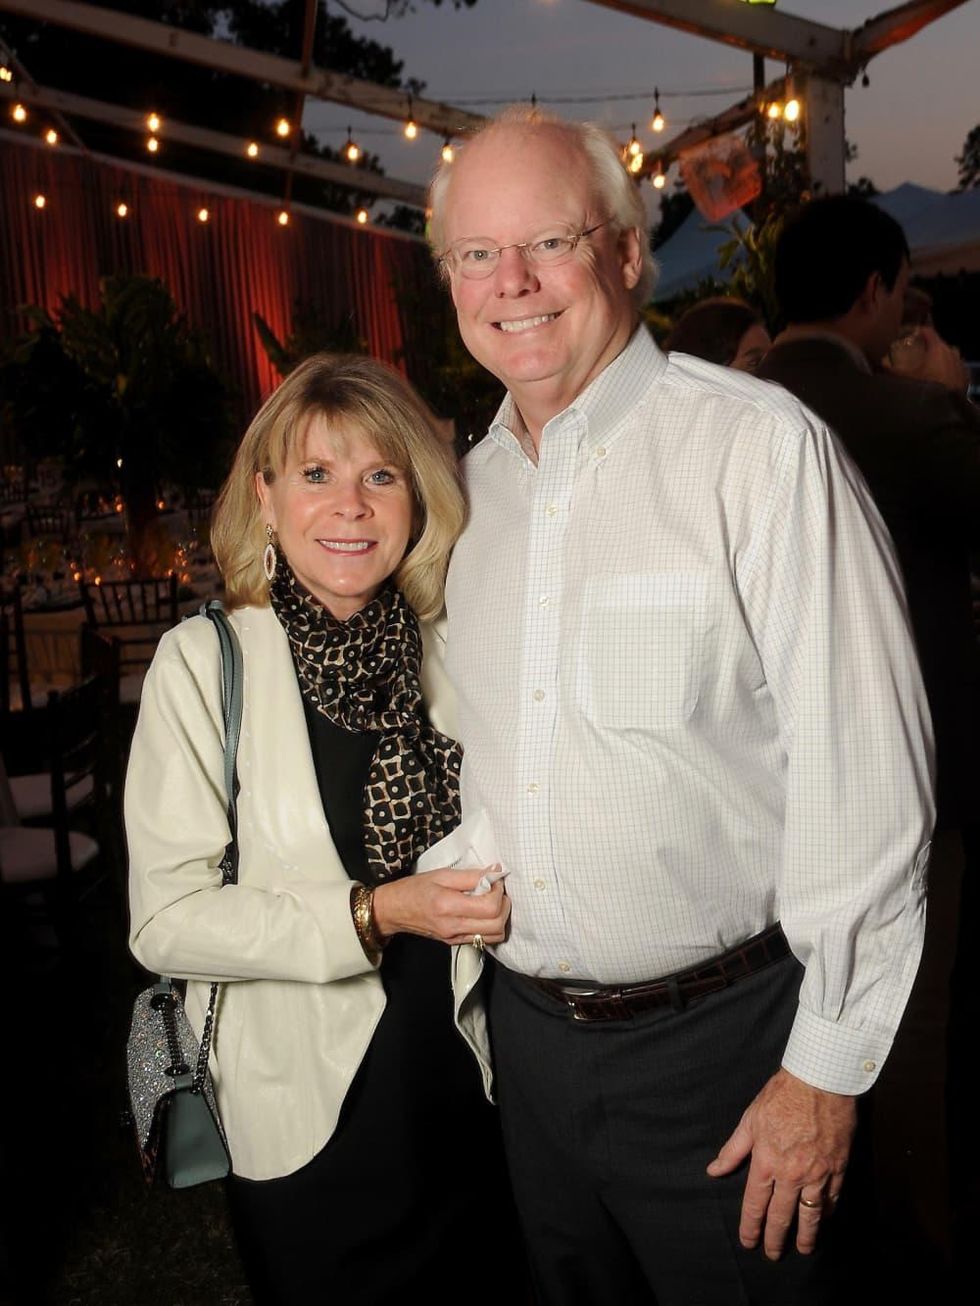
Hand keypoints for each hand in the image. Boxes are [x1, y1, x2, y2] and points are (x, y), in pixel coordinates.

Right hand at [372, 866, 510, 945]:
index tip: (494, 879)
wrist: (393, 910)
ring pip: (495, 936)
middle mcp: (453, 926)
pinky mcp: (455, 942)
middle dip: (504, 905)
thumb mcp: (441, 874)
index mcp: (448, 906)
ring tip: (491, 901)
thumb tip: (495, 872)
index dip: (499, 891)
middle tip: (496, 890)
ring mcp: (455, 938)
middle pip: (497, 924)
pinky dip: (491, 926)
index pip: (489, 906)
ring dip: (500, 917)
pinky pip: (484, 939)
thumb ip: (470, 875)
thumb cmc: (414, 888)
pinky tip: (483, 912)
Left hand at [706, 1068, 854, 1259]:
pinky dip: (826, 1214)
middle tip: (772, 1254)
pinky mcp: (837, 1169)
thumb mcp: (750, 1120)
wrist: (819, 1082)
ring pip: (810, 1216)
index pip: (755, 1204)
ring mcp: (817, 1174)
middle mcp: (791, 1175)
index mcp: (766, 1162)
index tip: (748, 1242)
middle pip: (781, 1216)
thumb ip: (733, 1150)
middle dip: (775, 1239)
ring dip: (805, 1236)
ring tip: (802, 1249)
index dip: (751, 1227)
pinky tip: (822, 1220)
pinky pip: (831, 1200)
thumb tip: (714, 1170)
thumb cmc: (781, 1097)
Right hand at [884, 325, 968, 392]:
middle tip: (916, 353)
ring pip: (946, 354)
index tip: (910, 334)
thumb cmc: (926, 386)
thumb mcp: (906, 378)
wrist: (947, 404)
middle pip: (937, 343)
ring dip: (937, 357)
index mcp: (937, 347)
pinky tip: (938, 376)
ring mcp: (958, 362)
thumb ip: (893, 370)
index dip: (918, 331)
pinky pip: (953, 366)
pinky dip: (946, 367)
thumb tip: (882, 363)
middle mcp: (950, 350)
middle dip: (927, 346)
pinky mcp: (963, 373)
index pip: (928, 331)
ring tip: (928, 365)